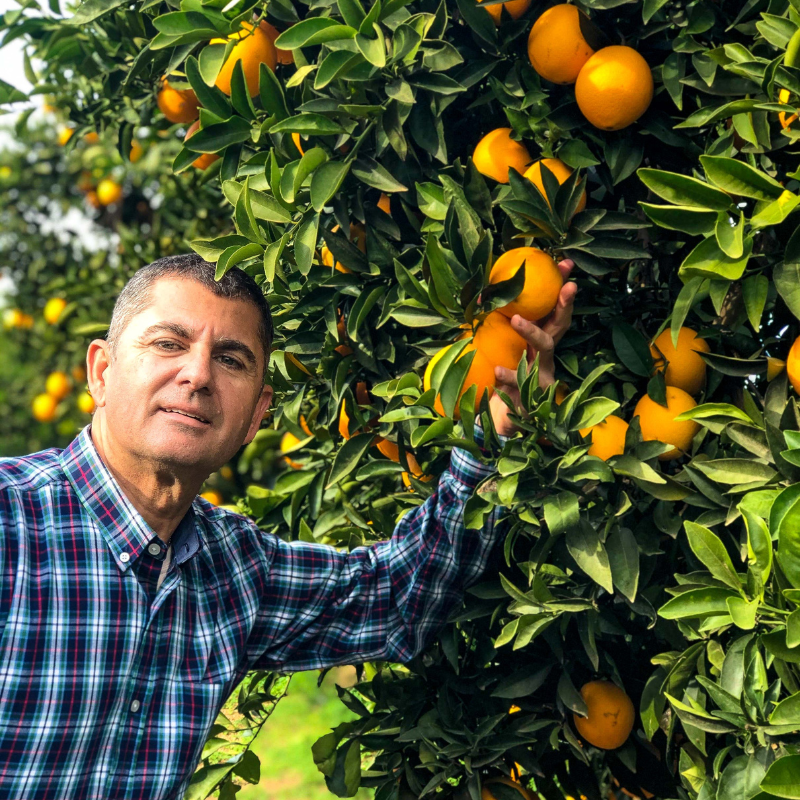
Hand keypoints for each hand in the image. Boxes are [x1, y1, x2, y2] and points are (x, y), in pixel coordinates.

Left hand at [487, 259, 576, 437]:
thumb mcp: (501, 353)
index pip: (554, 315)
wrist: (499, 426)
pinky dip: (508, 378)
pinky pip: (518, 388)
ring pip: (542, 354)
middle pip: (557, 330)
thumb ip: (499, 331)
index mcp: (538, 348)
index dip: (562, 292)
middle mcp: (543, 361)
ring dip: (531, 334)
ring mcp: (538, 382)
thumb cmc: (501, 384)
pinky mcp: (526, 403)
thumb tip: (482, 295)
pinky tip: (498, 371)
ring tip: (515, 320)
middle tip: (563, 288)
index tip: (566, 266)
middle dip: (562, 307)